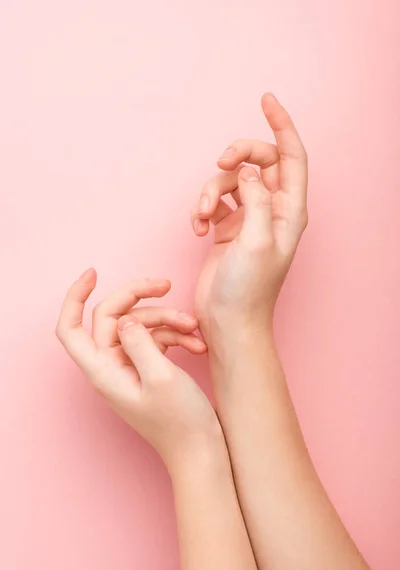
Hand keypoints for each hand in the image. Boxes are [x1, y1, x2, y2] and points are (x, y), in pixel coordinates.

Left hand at [56, 269, 219, 471]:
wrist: (201, 450)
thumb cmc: (180, 423)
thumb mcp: (161, 377)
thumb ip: (139, 341)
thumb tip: (125, 319)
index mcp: (103, 370)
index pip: (71, 329)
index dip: (75, 297)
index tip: (94, 273)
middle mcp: (111, 366)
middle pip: (114, 317)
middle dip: (141, 299)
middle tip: (166, 284)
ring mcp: (130, 366)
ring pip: (141, 325)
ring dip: (168, 320)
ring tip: (194, 328)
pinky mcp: (149, 367)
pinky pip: (157, 339)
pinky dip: (177, 336)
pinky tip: (197, 345)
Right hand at [191, 93, 307, 342]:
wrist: (228, 321)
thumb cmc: (247, 290)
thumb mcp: (254, 240)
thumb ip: (255, 199)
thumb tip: (250, 172)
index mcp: (288, 212)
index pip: (292, 156)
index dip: (282, 125)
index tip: (266, 99)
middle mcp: (271, 212)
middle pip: (260, 162)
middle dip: (238, 156)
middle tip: (222, 162)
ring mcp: (248, 220)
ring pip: (230, 182)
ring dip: (210, 192)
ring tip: (201, 217)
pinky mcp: (227, 230)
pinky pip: (214, 202)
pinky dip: (201, 209)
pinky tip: (197, 229)